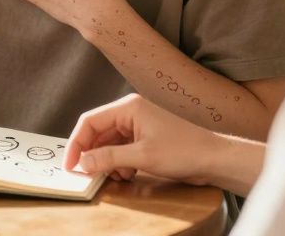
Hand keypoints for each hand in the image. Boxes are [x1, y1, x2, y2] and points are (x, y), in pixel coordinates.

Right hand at [66, 93, 222, 184]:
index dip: (76, 143)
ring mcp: (138, 124)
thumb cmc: (185, 150)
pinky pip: (121, 148)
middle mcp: (130, 112)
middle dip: (92, 154)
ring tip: (115, 175)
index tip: (70, 165)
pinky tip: (127, 174)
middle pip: (97, 132)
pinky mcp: (145, 137)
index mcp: (128, 108)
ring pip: (108, 142)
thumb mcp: (142, 157)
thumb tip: (82, 163)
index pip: (90, 121)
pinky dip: (118, 162)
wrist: (215, 158)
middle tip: (87, 174)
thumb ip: (109, 158)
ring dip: (106, 161)